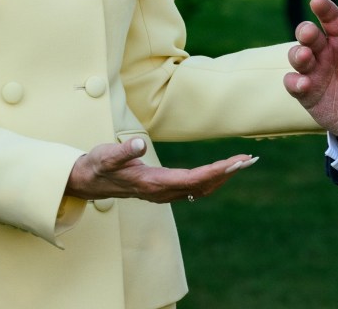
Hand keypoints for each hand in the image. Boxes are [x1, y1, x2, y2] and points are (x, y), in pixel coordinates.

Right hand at [64, 138, 257, 202]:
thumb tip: (140, 144)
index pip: (192, 179)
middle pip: (202, 186)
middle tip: (250, 159)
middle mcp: (162, 192)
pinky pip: (194, 187)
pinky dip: (213, 178)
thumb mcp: (106, 155)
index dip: (215, 172)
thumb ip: (123, 151)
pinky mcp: (164, 189)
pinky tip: (223, 170)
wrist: (88, 181)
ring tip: (244, 162)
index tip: (235, 163)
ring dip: (223, 176)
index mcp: (152, 184)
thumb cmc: (98, 166)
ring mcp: (164, 193)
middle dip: (227, 173)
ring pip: (201, 188)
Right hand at [284, 0, 337, 146]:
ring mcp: (313, 71)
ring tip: (306, 56)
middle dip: (305, 30)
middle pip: (309, 34)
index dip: (325, 10)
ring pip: (296, 55)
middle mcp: (325, 52)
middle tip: (309, 32)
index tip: (317, 1)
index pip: (332, 20)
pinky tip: (304, 84)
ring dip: (297, 53)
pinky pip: (292, 82)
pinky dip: (294, 81)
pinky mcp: (305, 91)